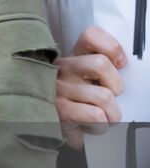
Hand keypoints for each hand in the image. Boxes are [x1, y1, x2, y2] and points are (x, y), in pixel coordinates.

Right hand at [56, 25, 126, 148]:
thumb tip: (121, 65)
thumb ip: (102, 72)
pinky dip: (100, 125)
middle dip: (116, 86)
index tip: (120, 63)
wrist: (44, 131)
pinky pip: (95, 115)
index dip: (111, 46)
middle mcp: (62, 68)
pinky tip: (89, 126)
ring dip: (111, 115)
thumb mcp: (85, 84)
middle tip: (110, 98)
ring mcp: (58, 88)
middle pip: (101, 64)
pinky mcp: (59, 109)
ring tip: (101, 119)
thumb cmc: (73, 107)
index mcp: (73, 58)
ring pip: (105, 96)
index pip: (91, 36)